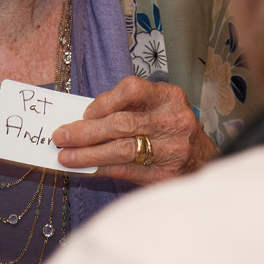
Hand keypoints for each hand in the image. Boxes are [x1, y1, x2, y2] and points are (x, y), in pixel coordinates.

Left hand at [52, 75, 218, 185]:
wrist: (203, 161)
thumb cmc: (169, 130)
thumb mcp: (157, 109)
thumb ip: (128, 109)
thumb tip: (82, 119)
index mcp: (169, 96)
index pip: (132, 89)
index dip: (104, 101)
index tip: (85, 113)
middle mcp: (174, 120)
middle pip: (122, 123)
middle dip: (86, 131)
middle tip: (60, 136)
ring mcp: (172, 149)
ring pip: (121, 150)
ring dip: (87, 154)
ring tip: (65, 156)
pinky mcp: (165, 174)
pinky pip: (124, 171)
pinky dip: (99, 169)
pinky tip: (83, 169)